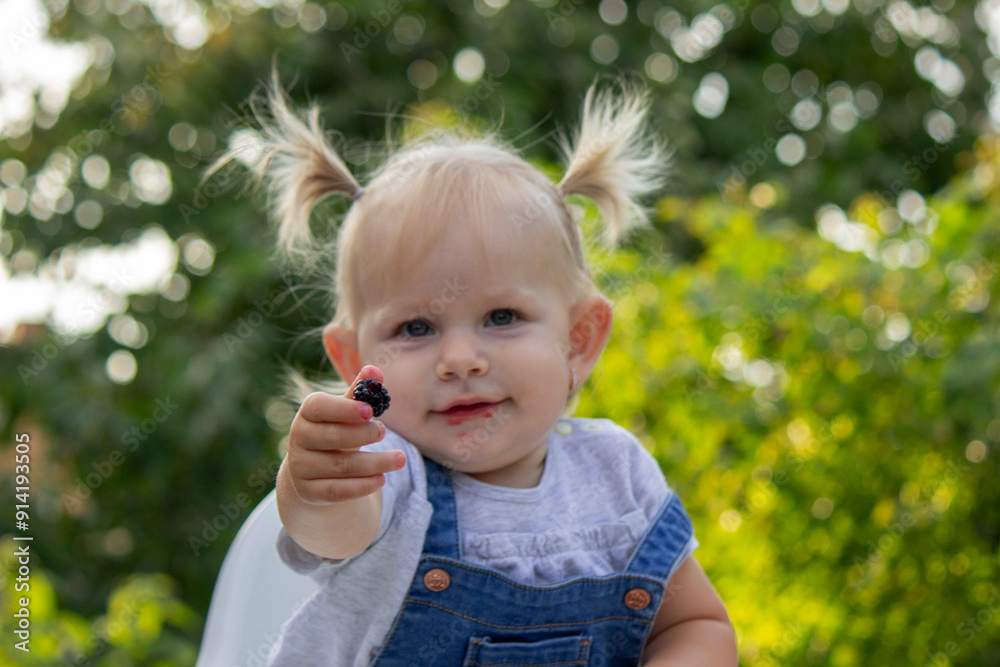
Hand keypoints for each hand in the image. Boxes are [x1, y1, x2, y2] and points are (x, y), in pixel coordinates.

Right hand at [285, 365, 405, 504]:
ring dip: (374, 463)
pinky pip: (337, 490)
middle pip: (333, 437)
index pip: (319, 407)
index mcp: (307, 413)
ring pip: (340, 466)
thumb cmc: (335, 431)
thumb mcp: (345, 413)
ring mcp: (302, 467)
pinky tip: (381, 480)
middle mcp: (299, 439)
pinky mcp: (310, 491)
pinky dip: (361, 486)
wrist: (311, 471)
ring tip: (399, 459)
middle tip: (384, 431)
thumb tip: (375, 370)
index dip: (344, 409)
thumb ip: (359, 393)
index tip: (370, 411)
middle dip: (363, 435)